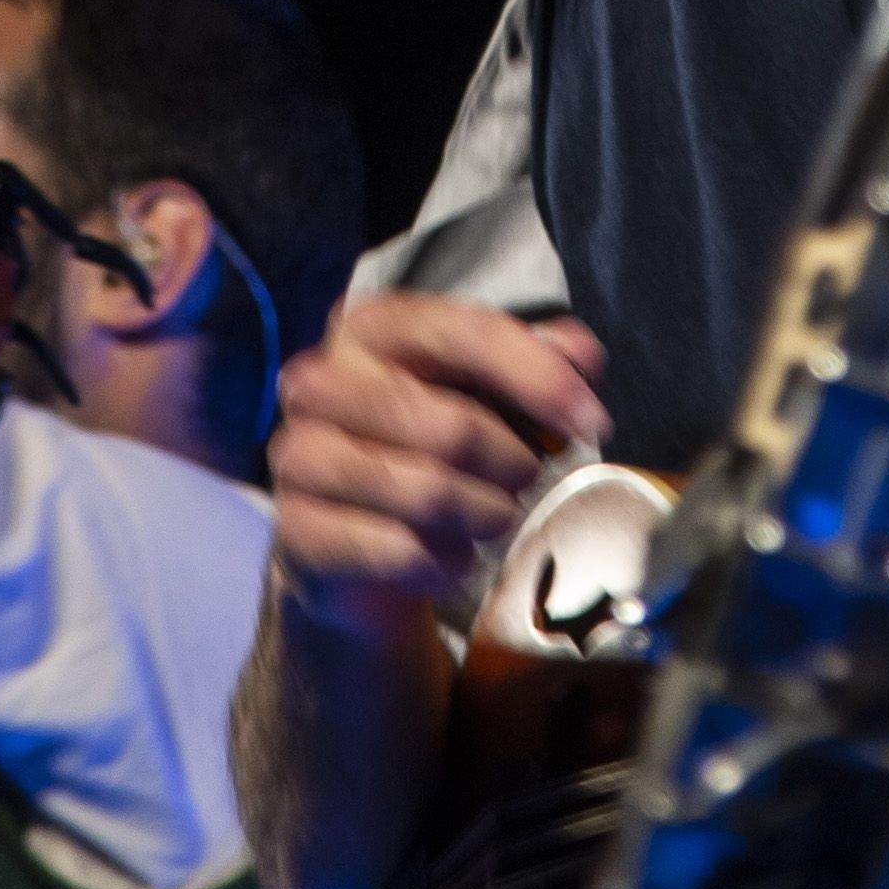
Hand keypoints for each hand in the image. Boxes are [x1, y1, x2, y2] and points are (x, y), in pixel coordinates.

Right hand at [264, 296, 611, 631]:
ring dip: (484, 514)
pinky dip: (446, 561)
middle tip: (529, 480)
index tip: (593, 420)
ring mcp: (298, 456)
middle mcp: (319, 381)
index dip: (538, 376)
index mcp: (369, 327)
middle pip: (450, 426)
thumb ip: (536, 361)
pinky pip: (398, 550)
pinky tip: (454, 556)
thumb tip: (583, 354)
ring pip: (427, 493)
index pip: (463, 334)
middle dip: (512, 462)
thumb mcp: (484, 391)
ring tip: (495, 516)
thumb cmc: (426, 446)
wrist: (353, 539)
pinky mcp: (296, 529)